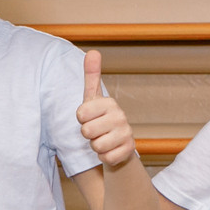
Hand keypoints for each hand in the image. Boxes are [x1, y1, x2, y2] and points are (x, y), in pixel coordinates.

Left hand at [76, 49, 137, 170]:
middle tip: (96, 131)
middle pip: (86, 131)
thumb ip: (91, 75)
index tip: (89, 117)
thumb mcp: (93, 98)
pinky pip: (106, 158)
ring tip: (103, 139)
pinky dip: (105, 157)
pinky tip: (111, 150)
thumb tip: (93, 51)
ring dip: (96, 146)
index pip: (80, 114)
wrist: (117, 143)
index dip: (81, 119)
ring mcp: (126, 134)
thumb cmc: (100, 118)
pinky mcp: (129, 151)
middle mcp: (121, 116)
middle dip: (88, 135)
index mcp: (109, 103)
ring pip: (96, 146)